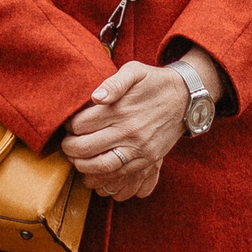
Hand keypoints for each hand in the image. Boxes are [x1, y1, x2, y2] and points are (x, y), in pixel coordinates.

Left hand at [63, 61, 191, 200]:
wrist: (185, 99)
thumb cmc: (154, 82)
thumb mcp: (135, 71)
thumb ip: (113, 82)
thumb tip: (96, 97)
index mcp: (121, 109)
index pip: (81, 124)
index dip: (69, 126)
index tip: (68, 125)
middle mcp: (129, 131)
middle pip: (87, 148)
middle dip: (69, 149)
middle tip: (66, 145)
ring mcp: (139, 149)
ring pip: (102, 167)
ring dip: (83, 167)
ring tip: (77, 160)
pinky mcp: (148, 160)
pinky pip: (121, 177)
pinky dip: (104, 179)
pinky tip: (94, 173)